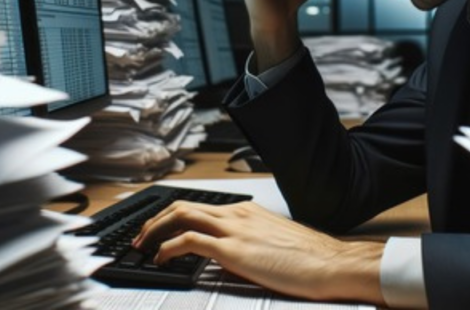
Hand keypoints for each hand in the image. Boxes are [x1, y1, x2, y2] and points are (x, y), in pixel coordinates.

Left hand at [132, 200, 383, 303]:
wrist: (328, 263)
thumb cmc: (309, 258)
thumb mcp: (273, 243)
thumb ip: (249, 243)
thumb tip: (230, 256)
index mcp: (247, 211)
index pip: (200, 205)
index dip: (173, 216)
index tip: (160, 228)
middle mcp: (237, 214)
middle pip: (183, 205)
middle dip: (155, 220)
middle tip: (141, 236)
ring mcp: (234, 229)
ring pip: (181, 216)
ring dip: (155, 230)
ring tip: (143, 246)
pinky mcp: (233, 249)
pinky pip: (189, 240)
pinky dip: (167, 248)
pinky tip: (161, 259)